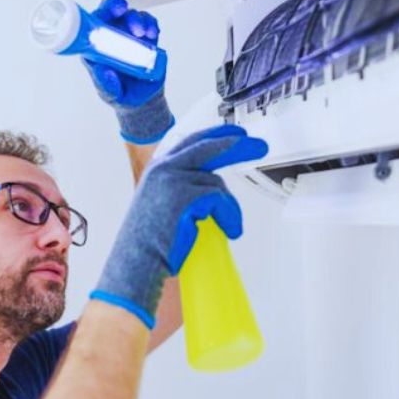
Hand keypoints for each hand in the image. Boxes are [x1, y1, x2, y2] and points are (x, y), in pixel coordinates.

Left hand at [84, 0, 174, 144]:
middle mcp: (111, 38)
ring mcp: (129, 36)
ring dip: (138, 19)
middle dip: (116, 7)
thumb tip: (103, 70)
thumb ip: (106, 85)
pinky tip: (152, 34)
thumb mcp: (111, 95)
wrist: (143, 100)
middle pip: (110, 13)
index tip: (106, 14)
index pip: (93, 25)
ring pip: (131, 16)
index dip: (98, 15)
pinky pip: (148, 24)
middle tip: (125, 13)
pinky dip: (151, 24)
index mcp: (97, 49)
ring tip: (144, 34)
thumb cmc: (122, 96)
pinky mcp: (145, 39)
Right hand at [90, 125, 268, 328]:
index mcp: (158, 168)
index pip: (191, 141)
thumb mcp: (163, 204)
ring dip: (229, 207)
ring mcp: (173, 180)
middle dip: (238, 146)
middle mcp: (163, 168)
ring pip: (217, 184)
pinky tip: (231, 231)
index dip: (216, 136)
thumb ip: (182, 187)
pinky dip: (231, 216)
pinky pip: (220, 200)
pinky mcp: (184, 197)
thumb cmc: (151, 243)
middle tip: (260, 146)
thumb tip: (214, 186)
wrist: (138, 263)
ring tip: (230, 227)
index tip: (236, 135)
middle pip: (208, 148)